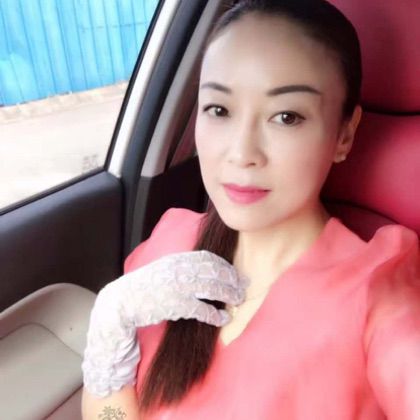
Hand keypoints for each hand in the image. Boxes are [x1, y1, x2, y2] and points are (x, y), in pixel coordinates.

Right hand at [82, 250, 247, 397]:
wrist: (123, 301)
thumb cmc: (145, 286)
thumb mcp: (163, 268)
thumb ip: (182, 266)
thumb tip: (203, 268)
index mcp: (177, 259)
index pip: (208, 257)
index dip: (224, 265)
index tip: (233, 272)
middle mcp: (180, 270)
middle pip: (214, 271)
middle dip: (231, 279)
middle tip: (242, 287)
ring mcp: (178, 287)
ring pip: (212, 288)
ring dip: (228, 295)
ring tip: (237, 301)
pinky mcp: (176, 305)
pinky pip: (202, 309)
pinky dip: (214, 314)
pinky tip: (222, 318)